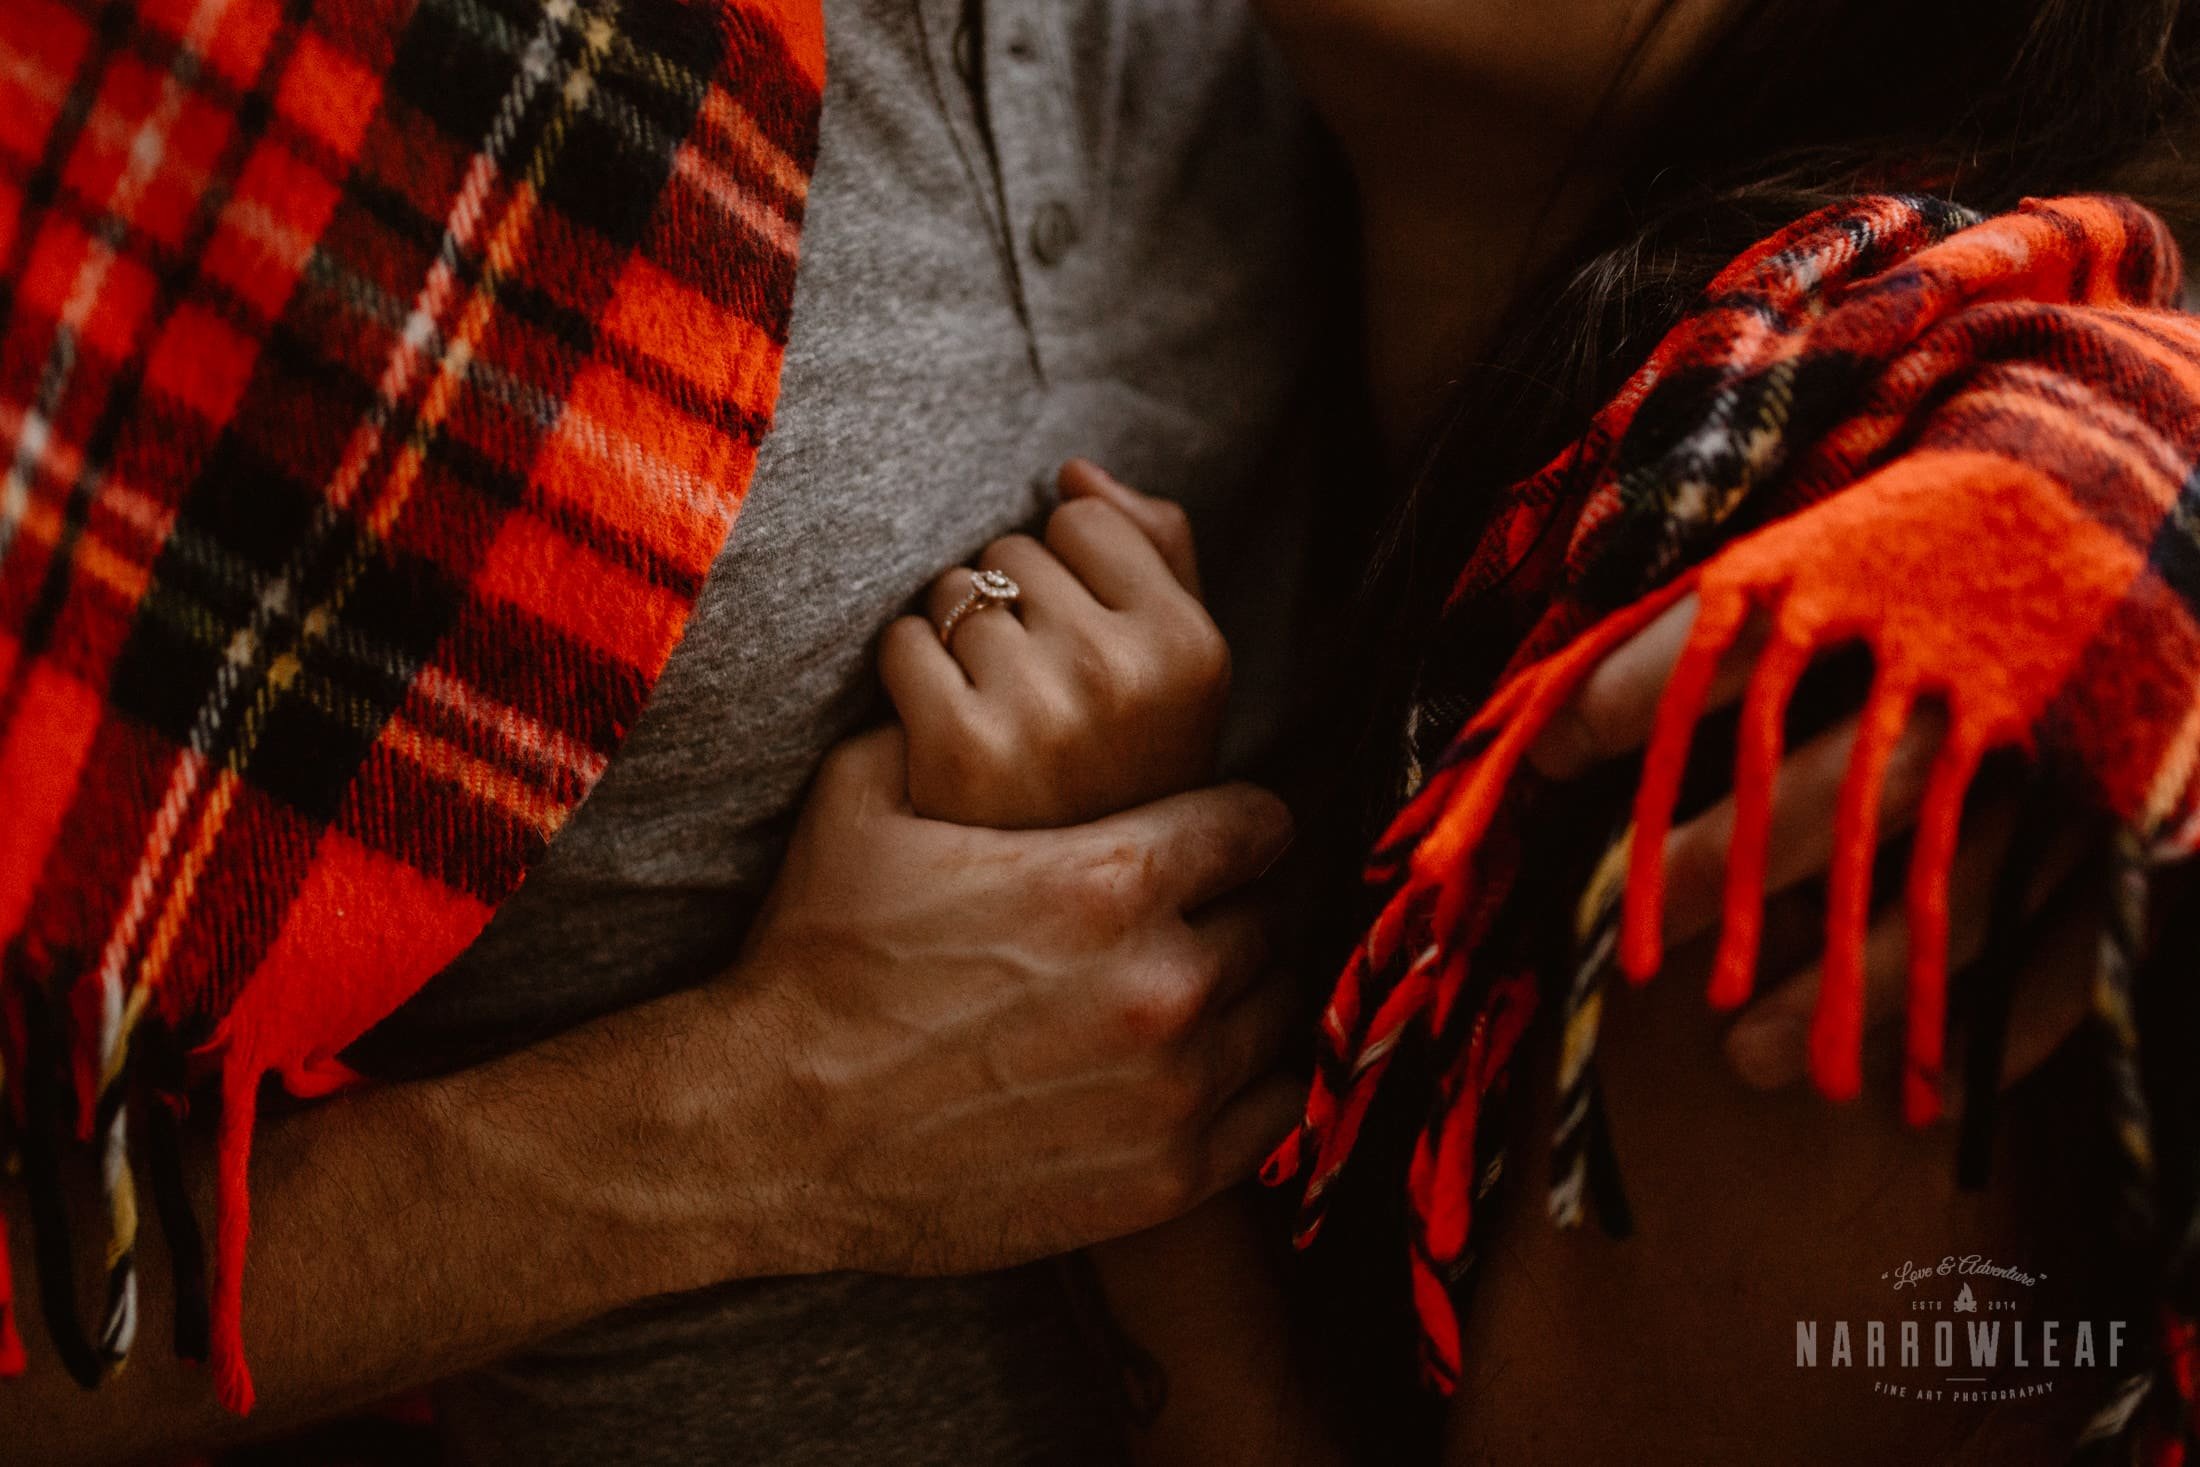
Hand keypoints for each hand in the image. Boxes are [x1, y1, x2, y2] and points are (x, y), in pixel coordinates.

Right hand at [720, 727, 1302, 1275]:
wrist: (772, 1128)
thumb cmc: (817, 958)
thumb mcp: (865, 798)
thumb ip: (952, 718)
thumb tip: (981, 653)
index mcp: (1111, 877)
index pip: (1257, 823)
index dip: (1233, 820)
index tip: (1214, 834)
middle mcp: (1162, 981)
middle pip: (1268, 918)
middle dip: (1229, 907)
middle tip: (1185, 916)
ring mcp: (1170, 1090)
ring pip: (1276, 1010)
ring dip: (1242, 993)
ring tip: (1188, 990)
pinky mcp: (1163, 1178)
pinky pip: (1278, 1110)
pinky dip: (1252, 1081)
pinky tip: (1204, 1067)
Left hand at [878, 460, 1229, 827]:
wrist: (1057, 906)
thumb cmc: (1118, 767)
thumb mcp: (1176, 670)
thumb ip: (1153, 552)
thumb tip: (1074, 471)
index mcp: (1192, 648)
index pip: (1083, 518)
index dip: (1068, 572)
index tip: (1082, 640)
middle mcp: (1123, 674)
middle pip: (1013, 550)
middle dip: (1010, 603)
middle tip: (1035, 691)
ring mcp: (1040, 712)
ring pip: (952, 592)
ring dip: (955, 637)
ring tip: (995, 711)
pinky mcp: (958, 746)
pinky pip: (902, 643)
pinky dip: (908, 675)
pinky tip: (942, 728)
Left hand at [1529, 592, 2094, 1099]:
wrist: (2159, 495)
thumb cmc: (1953, 538)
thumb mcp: (1844, 536)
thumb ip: (1731, 611)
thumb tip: (1561, 712)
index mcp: (1875, 572)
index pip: (1712, 650)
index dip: (1614, 706)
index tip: (1542, 763)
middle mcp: (1958, 659)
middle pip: (1810, 799)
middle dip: (1715, 882)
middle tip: (1646, 957)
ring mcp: (2058, 744)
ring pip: (1929, 900)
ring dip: (1834, 995)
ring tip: (1744, 1054)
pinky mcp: (2144, 810)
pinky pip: (2067, 948)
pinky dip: (1987, 1029)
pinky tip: (1915, 1090)